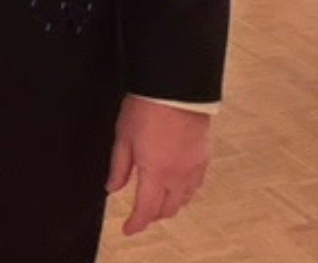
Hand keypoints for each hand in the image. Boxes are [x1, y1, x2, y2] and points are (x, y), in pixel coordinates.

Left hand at [106, 95, 211, 235]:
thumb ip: (119, 166)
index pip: (146, 210)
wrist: (176, 89)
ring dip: (170, 205)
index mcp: (155, 173)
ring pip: (184, 200)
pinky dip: (185, 192)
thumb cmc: (147, 107)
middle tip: (140, 213)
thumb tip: (112, 188)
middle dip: (152, 215)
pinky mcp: (205, 158)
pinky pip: (196, 185)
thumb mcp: (123, 136)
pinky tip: (177, 184)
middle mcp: (178, 177)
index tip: (128, 229)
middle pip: (167, 210)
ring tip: (158, 200)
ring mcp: (195, 169)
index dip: (136, 224)